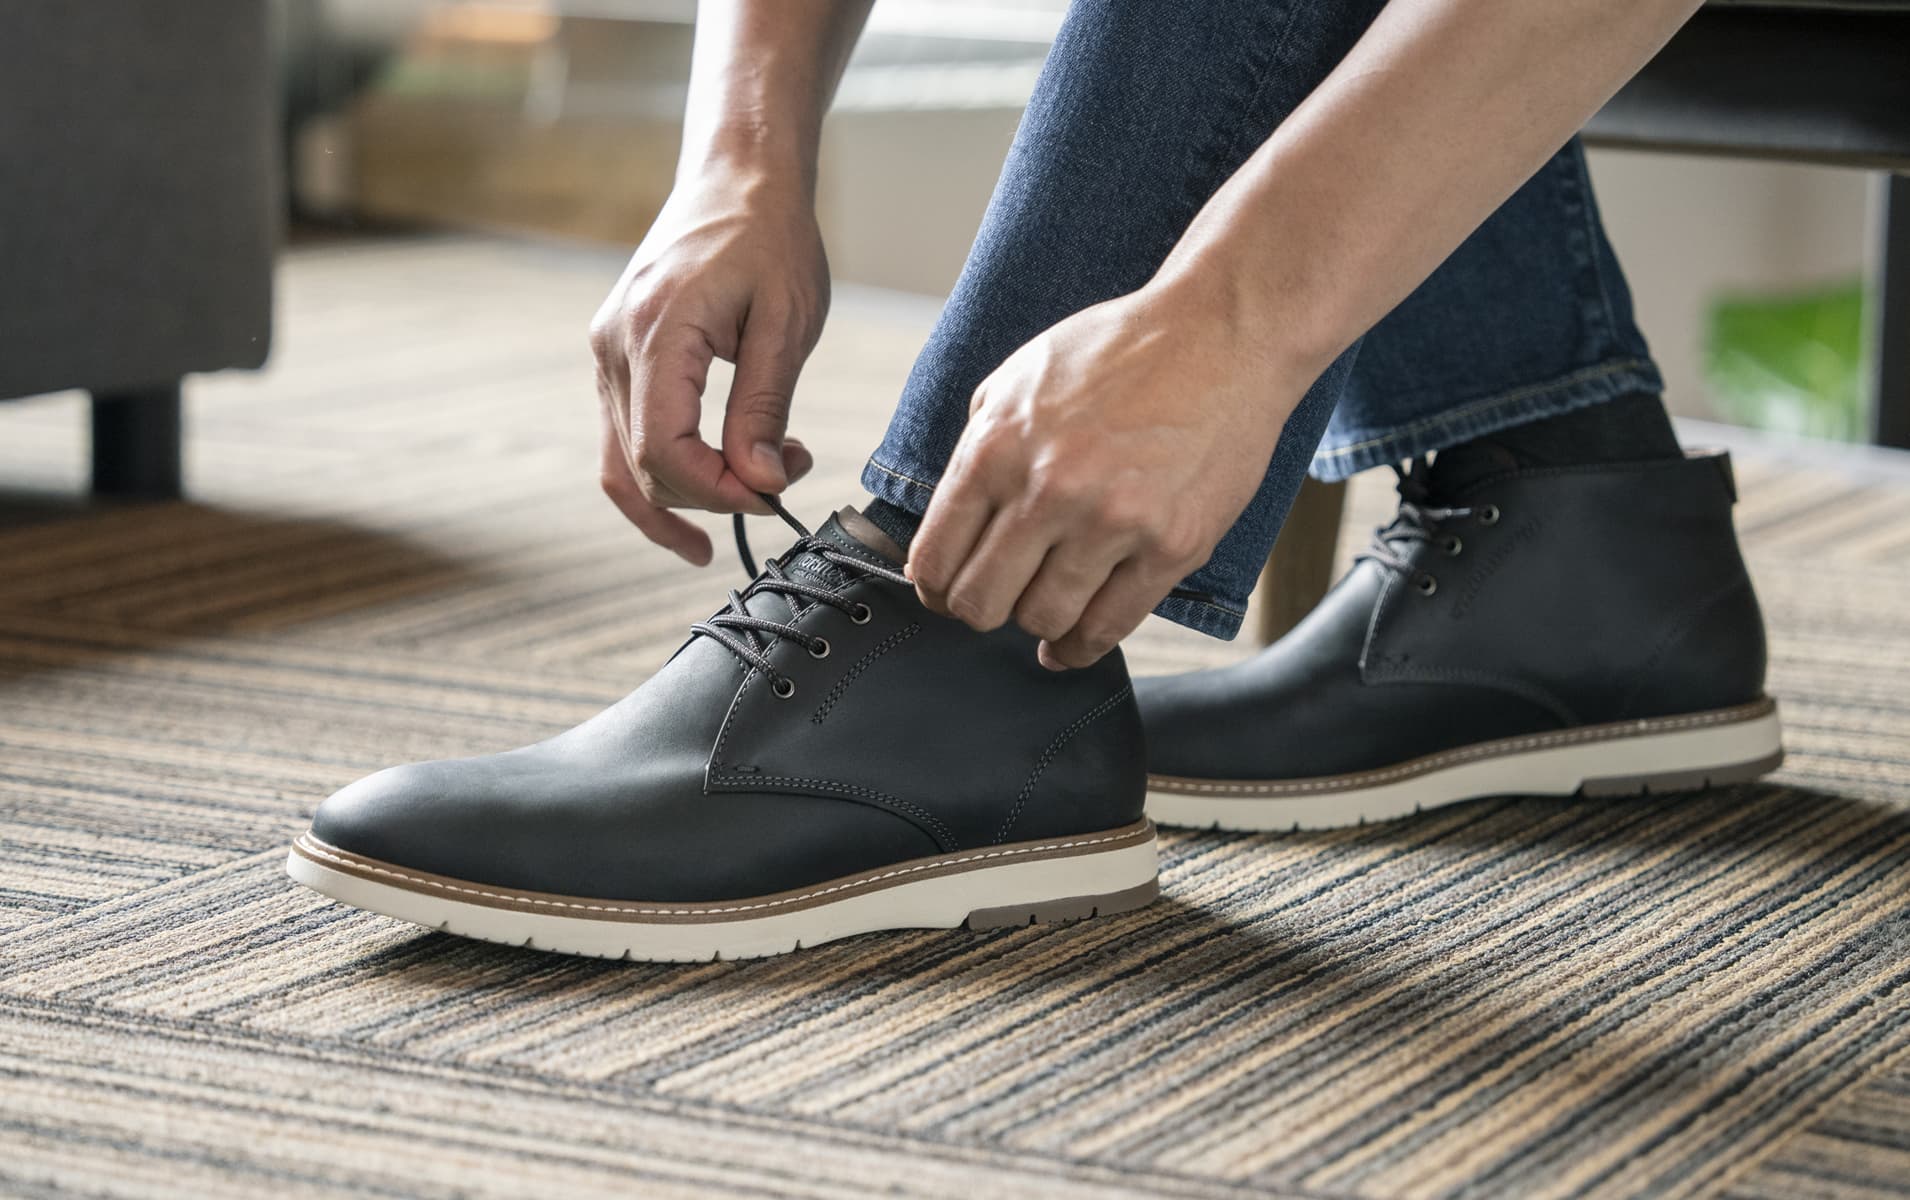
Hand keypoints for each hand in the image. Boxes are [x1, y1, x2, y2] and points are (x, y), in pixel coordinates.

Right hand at [589, 166, 826, 563]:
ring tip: (754, 499)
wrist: (736, 177)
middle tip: (786, 473)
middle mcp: (613, 347)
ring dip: (689, 495)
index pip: (664, 451)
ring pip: (624, 465)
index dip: (718, 492)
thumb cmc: (769, 237)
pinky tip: (704, 503)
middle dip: (717, 492)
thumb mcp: (787, 322)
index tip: (775, 491)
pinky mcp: (616, 359)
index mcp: (655, 332)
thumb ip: (765, 408)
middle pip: (645, 467)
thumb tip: (758, 484)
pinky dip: (662, 476)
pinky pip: (625, 438)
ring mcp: (606, 354)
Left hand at [908, 283, 1310, 668]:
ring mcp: (1112, 523)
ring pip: (1043, 621)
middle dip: (978, 611)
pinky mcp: (1170, 546)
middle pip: (980, 604)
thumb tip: (950, 520)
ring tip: (1044, 606)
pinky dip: (1081, 647)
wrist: (1222, 334)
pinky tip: (1073, 641)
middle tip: (994, 601)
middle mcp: (1049, 490)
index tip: (945, 591)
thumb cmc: (1121, 350)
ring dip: (1037, 622)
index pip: (935, 559)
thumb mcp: (1020, 377)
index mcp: (998, 448)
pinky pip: (1108, 627)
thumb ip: (979, 445)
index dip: (934, 587)